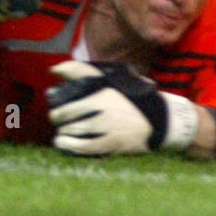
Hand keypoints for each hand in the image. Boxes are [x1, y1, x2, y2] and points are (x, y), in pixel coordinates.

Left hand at [46, 61, 198, 155]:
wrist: (161, 120)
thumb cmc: (134, 98)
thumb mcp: (114, 80)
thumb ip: (84, 72)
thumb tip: (54, 69)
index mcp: (105, 91)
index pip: (74, 95)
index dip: (59, 104)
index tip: (53, 105)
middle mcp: (105, 107)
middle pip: (71, 114)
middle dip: (60, 118)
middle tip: (56, 120)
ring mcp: (109, 126)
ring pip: (77, 130)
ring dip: (64, 133)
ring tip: (59, 135)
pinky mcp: (113, 143)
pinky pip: (87, 146)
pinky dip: (72, 146)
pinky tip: (63, 144)